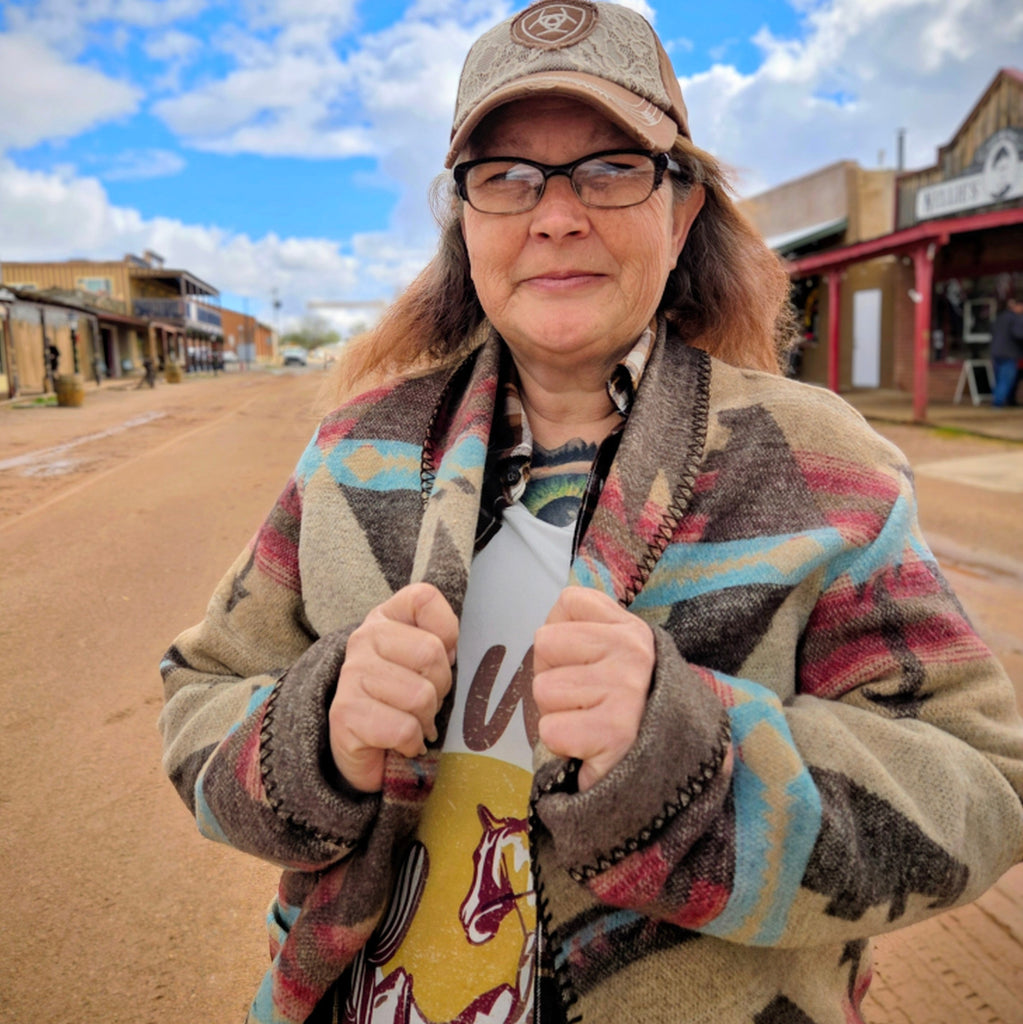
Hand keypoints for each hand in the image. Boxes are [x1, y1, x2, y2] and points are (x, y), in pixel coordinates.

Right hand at [329, 583, 457, 792]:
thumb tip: (450, 653)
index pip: (424, 598)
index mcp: (386, 617)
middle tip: (425, 702)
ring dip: (426, 720)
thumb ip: (441, 643)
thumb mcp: (425, 664)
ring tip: (413, 723)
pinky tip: (401, 743)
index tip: (440, 658)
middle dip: (440, 687)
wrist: (362, 748)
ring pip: (420, 696)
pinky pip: (404, 729)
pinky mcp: (345, 713)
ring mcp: (351, 673)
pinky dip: (411, 743)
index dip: (447, 631)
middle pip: (431, 652)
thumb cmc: (402, 700)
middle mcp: (364, 638)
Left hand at [532, 586, 653, 791]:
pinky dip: (561, 745)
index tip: (583, 665)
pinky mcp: (613, 731)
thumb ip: (587, 632)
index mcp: (632, 630)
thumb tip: (546, 628)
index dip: (562, 636)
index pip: (570, 601)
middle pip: (545, 642)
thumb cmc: (623, 715)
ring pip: (543, 688)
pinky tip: (590, 748)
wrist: (659, 779)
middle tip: (584, 703)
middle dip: (553, 677)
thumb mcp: (616, 661)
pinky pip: (550, 729)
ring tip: (589, 726)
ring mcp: (625, 689)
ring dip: (556, 714)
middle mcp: (633, 652)